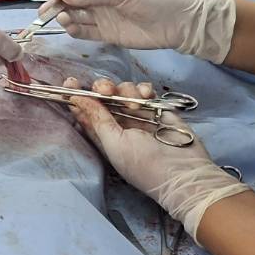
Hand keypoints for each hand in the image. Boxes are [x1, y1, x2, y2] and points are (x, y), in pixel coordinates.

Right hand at [41, 0, 235, 62]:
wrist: (176, 22)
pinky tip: (70, 29)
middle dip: (57, 6)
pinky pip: (85, 33)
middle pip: (71, 2)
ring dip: (66, 18)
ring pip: (76, 17)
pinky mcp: (106, 35)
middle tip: (45, 14)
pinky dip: (75, 31)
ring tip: (64, 20)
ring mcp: (102, 17)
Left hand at [67, 78, 248, 241]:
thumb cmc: (144, 163)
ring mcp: (138, 115)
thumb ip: (97, 119)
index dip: (76, 96)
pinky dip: (143, 89)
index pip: (85, 112)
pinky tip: (147, 96)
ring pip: (123, 90)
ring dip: (125, 91)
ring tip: (135, 104)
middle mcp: (118, 124)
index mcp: (103, 136)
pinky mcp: (156, 108)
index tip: (70, 83)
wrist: (184, 171)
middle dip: (102, 88)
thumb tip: (76, 98)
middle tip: (106, 90)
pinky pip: (144, 91)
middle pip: (103, 97)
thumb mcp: (115, 144)